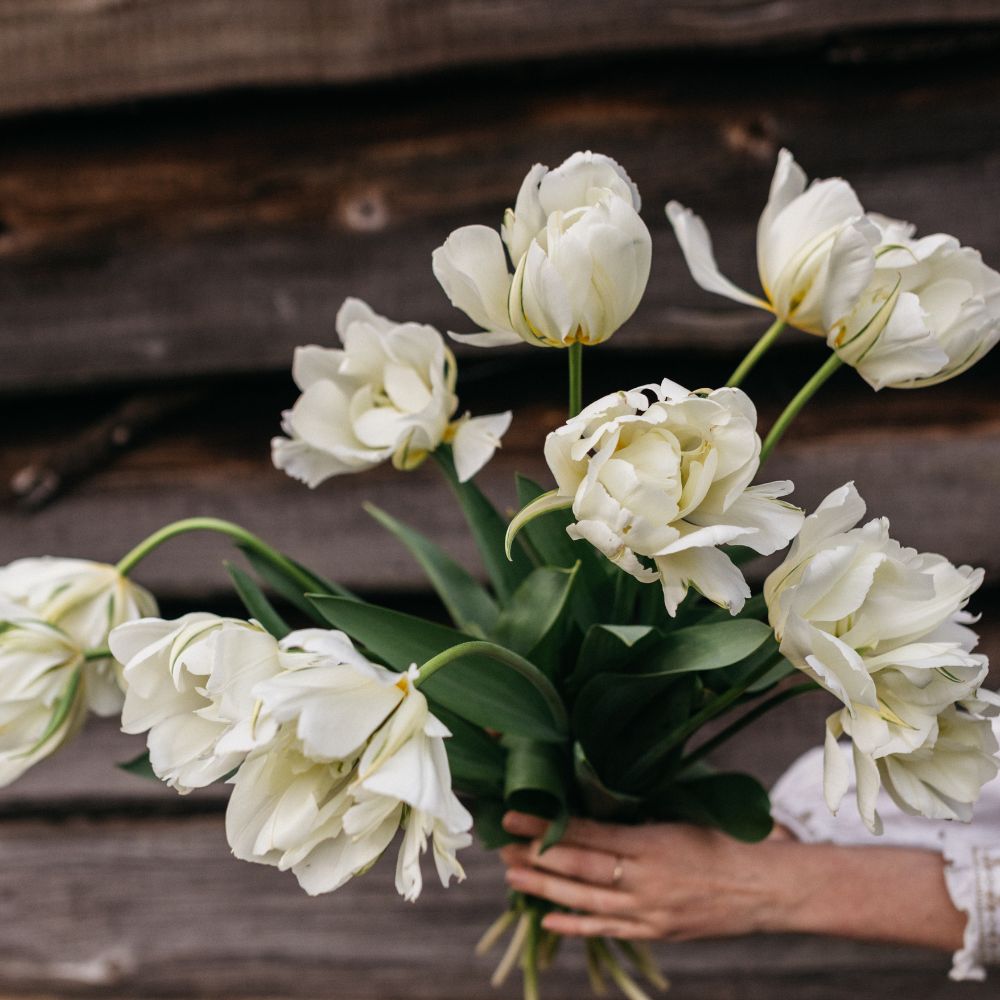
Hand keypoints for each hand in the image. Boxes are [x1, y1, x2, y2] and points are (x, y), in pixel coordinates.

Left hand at [499, 811, 965, 951]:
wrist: (770, 888)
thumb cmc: (729, 840)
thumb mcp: (683, 815)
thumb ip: (639, 815)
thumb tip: (592, 795)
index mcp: (652, 841)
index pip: (585, 832)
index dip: (546, 825)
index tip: (514, 812)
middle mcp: (646, 878)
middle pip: (578, 867)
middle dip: (535, 856)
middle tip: (501, 845)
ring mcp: (650, 910)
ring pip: (585, 900)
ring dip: (545, 888)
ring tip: (512, 876)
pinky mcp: (657, 931)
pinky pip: (608, 930)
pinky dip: (576, 926)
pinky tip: (548, 919)